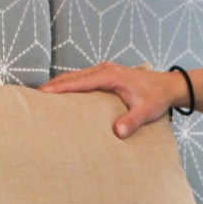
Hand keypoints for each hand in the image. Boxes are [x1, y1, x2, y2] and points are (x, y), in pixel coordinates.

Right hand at [39, 62, 187, 138]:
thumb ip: (132, 121)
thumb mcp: (146, 111)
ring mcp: (104, 70)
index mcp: (110, 76)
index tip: (43, 94)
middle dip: (53, 85)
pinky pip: (82, 78)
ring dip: (59, 84)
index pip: (79, 81)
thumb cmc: (156, 97)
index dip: (60, 87)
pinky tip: (61, 94)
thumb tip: (117, 133)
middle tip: (34, 97)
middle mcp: (104, 70)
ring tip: (42, 96)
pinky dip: (69, 84)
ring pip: (75, 76)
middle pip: (72, 76)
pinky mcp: (105, 75)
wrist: (168, 86)